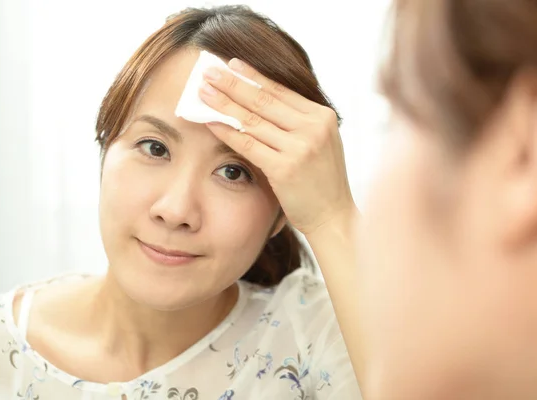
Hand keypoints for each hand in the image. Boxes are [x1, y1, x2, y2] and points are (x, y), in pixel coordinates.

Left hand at [199, 59, 354, 235]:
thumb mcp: (320, 143)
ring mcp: (300, 147)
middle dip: (233, 84)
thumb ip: (298, 123)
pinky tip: (211, 122)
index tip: (232, 65)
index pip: (281, 90)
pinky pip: (248, 144)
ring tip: (203, 93)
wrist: (334, 216)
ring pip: (253, 120)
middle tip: (209, 72)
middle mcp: (313, 128)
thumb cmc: (322, 182)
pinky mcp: (285, 168)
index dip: (253, 76)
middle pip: (264, 100)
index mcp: (323, 117)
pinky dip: (227, 131)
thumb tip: (257, 102)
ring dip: (224, 104)